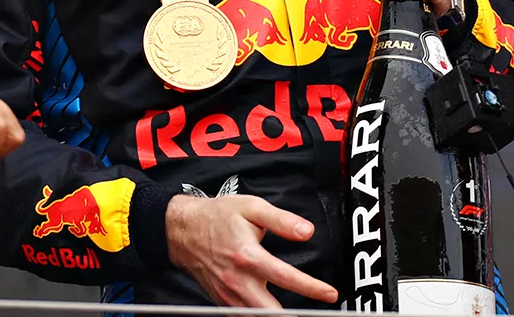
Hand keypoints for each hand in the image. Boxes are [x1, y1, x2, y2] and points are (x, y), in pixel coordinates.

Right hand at [165, 194, 338, 307]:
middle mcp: (237, 279)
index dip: (311, 288)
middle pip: (270, 310)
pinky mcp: (223, 300)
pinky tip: (270, 310)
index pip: (286, 277)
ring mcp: (228, 294)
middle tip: (317, 313)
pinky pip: (243, 314)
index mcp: (247, 255)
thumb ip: (282, 220)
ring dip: (278, 316)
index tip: (329, 293)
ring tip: (298, 314)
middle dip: (294, 316)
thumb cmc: (217, 217)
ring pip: (257, 316)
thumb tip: (307, 231)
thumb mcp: (252, 208)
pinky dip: (259, 314)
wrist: (183, 230)